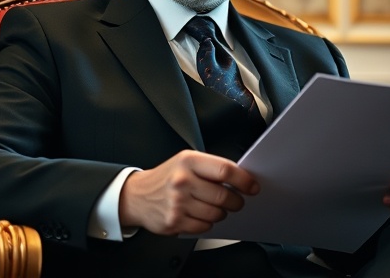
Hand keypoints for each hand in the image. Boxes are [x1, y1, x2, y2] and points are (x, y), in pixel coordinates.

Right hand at [118, 149, 259, 234]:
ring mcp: (177, 203)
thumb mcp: (186, 161)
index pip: (225, 171)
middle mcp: (182, 181)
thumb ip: (210, 168)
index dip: (244, 181)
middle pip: (223, 196)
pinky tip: (198, 214)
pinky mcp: (174, 221)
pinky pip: (204, 227)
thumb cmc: (167, 177)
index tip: (252, 186)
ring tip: (213, 206)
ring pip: (216, 214)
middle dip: (236, 201)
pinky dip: (206, 223)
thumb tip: (241, 178)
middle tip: (236, 201)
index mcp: (188, 161)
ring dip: (221, 213)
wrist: (137, 195)